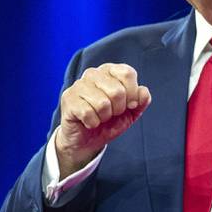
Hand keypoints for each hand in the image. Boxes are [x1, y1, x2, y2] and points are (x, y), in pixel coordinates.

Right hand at [56, 63, 151, 178]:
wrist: (87, 140)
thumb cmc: (108, 122)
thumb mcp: (130, 112)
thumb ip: (141, 101)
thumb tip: (143, 92)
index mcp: (110, 71)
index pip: (127, 73)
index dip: (132, 93)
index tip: (129, 105)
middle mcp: (93, 73)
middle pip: (117, 91)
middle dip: (118, 109)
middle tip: (111, 114)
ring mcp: (79, 85)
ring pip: (102, 103)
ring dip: (104, 117)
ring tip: (99, 117)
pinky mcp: (68, 98)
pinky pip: (88, 113)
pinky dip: (92, 123)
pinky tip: (88, 121)